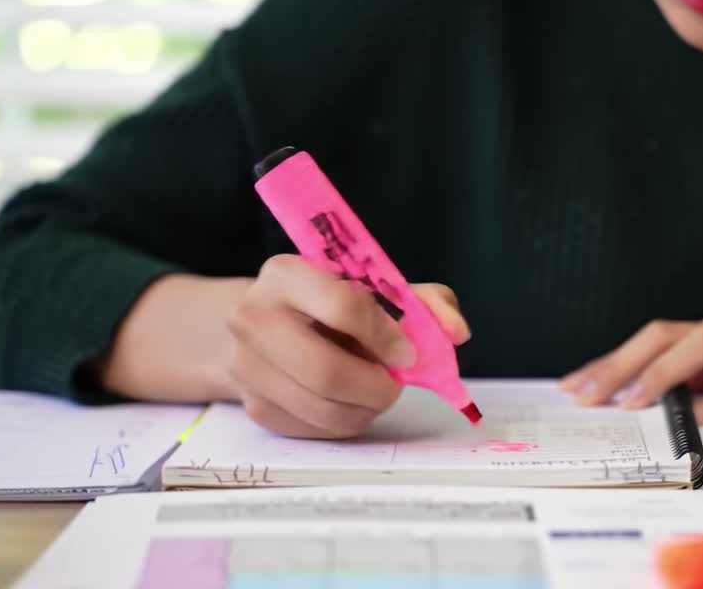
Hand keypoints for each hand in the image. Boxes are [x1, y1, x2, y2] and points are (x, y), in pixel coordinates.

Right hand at [224, 255, 469, 438]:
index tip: (408, 354)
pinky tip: (351, 403)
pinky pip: (314, 429)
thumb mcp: (375, 286)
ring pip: (322, 408)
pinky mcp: (253, 406)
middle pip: (325, 371)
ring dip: (365, 409)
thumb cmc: (330, 302)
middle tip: (395, 386)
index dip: (386, 337)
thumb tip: (456, 332)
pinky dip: (346, 422)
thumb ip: (425, 302)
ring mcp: (246, 366)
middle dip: (376, 387)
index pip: (343, 306)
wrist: (263, 323)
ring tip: (376, 393)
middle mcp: (253, 317)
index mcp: (286, 273)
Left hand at [560, 299, 702, 423]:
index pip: (661, 337)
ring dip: (656, 374)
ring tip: (624, 402)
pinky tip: (694, 419)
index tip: (580, 381)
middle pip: (665, 336)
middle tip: (580, 393)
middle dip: (616, 364)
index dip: (616, 358)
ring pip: (699, 351)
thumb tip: (683, 396)